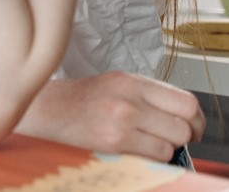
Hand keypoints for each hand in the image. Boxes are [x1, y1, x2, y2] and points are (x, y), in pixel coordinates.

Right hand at [19, 71, 203, 160]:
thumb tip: (181, 118)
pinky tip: (132, 151)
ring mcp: (121, 120)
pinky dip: (149, 158)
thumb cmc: (76, 101)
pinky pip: (152, 156)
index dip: (195, 120)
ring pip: (171, 144)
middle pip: (183, 124)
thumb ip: (147, 95)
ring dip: (164, 149)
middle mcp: (128, 98)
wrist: (42, 110)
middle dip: (182, 137)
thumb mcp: (114, 84)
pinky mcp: (113, 142)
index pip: (185, 102)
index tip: (192, 128)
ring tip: (145, 145)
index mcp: (130, 81)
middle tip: (172, 140)